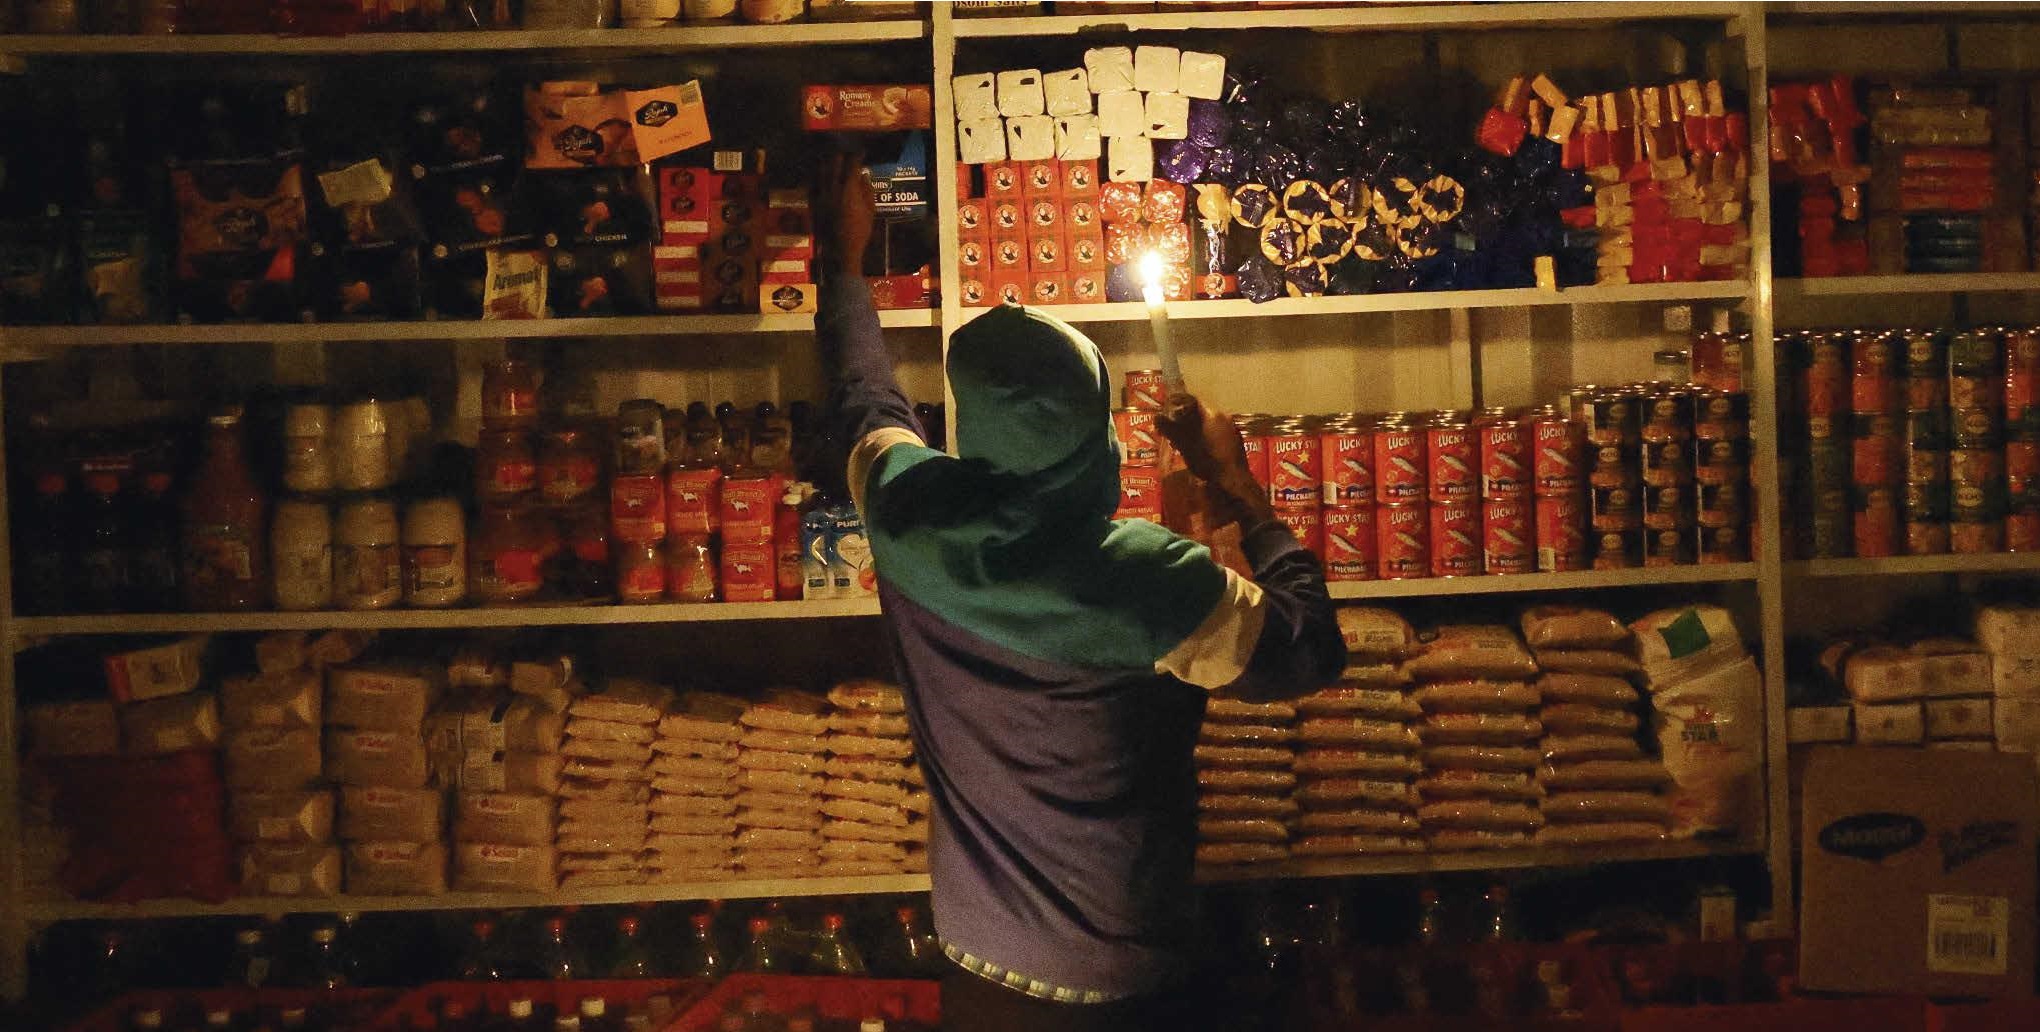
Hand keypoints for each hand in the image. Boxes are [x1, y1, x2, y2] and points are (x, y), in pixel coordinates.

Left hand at [813, 150, 875, 278]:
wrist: (843, 248)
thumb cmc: (861, 230)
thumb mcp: (871, 210)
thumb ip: (868, 190)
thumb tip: (864, 175)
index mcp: (849, 189)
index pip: (852, 165)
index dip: (857, 156)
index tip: (862, 153)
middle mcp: (833, 188)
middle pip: (834, 163)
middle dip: (841, 155)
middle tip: (846, 153)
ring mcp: (822, 195)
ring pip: (822, 171)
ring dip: (828, 163)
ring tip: (832, 160)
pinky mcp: (815, 203)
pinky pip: (814, 184)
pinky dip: (818, 177)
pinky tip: (821, 175)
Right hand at [1158, 394, 1252, 489]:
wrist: (1233, 481)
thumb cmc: (1208, 461)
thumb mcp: (1185, 445)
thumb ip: (1171, 429)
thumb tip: (1156, 417)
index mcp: (1212, 414)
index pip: (1193, 400)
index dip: (1178, 404)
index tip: (1168, 411)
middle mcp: (1224, 417)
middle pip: (1201, 412)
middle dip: (1186, 418)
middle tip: (1174, 428)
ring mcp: (1232, 429)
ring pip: (1210, 423)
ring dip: (1197, 428)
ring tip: (1185, 440)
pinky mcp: (1236, 441)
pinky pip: (1218, 433)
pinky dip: (1207, 436)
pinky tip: (1201, 449)